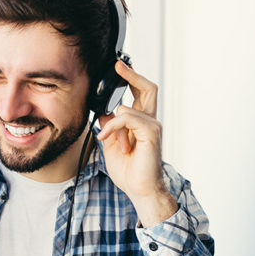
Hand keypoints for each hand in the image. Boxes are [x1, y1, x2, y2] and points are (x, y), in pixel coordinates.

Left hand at [97, 61, 176, 226]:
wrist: (140, 189)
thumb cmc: (130, 171)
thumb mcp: (111, 144)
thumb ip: (109, 126)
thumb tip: (103, 112)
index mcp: (141, 122)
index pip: (141, 92)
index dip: (131, 78)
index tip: (118, 67)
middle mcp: (150, 121)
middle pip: (148, 87)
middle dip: (132, 74)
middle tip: (117, 66)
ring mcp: (152, 126)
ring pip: (130, 106)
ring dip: (113, 122)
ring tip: (106, 138)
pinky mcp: (151, 133)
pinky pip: (128, 118)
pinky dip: (114, 126)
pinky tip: (106, 138)